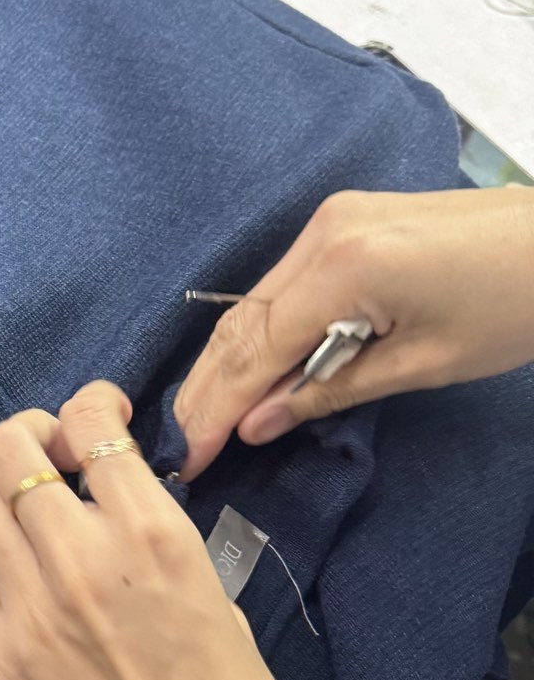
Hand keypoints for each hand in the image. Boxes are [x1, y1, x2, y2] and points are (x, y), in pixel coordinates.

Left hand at [0, 381, 332, 679]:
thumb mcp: (216, 595)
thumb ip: (156, 539)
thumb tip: (115, 503)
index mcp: (153, 535)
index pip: (91, 421)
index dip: (90, 406)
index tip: (98, 417)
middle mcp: (79, 558)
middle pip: (9, 447)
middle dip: (33, 438)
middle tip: (57, 460)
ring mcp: (27, 609)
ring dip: (2, 494)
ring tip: (34, 518)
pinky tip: (16, 582)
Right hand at [175, 186, 533, 479]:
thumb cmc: (514, 306)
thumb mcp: (424, 364)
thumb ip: (330, 391)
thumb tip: (256, 426)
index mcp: (345, 267)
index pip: (256, 348)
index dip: (217, 408)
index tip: (188, 457)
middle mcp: (322, 233)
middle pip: (241, 322)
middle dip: (208, 388)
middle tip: (179, 445)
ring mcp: (329, 222)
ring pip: (253, 302)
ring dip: (227, 363)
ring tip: (199, 418)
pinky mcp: (342, 223)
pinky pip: (281, 286)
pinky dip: (260, 334)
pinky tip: (245, 372)